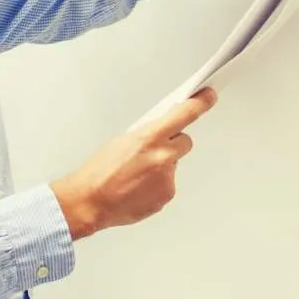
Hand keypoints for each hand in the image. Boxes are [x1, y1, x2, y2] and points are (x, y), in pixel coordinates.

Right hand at [52, 89, 217, 239]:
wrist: (90, 201)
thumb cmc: (99, 172)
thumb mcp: (121, 141)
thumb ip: (147, 136)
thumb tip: (160, 133)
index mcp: (150, 138)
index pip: (184, 114)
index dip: (200, 103)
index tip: (209, 97)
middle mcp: (163, 157)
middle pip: (185, 142)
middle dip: (174, 143)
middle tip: (155, 149)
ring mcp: (167, 179)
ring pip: (173, 165)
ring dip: (161, 167)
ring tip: (136, 175)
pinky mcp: (166, 196)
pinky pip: (167, 184)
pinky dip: (156, 185)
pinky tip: (137, 187)